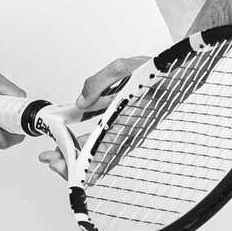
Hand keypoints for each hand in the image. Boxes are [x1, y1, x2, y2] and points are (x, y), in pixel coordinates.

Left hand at [37, 53, 150, 179]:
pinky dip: (91, 147)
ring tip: (59, 154)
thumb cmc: (159, 73)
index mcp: (130, 119)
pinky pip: (108, 144)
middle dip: (73, 163)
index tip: (60, 160)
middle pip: (99, 159)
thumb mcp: (125, 68)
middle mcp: (131, 131)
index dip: (78, 159)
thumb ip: (99, 83)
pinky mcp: (129, 129)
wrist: (179, 76)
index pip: (100, 150)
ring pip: (102, 154)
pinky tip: (77, 144)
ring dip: (80, 156)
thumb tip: (82, 101)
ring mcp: (130, 133)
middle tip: (52, 161)